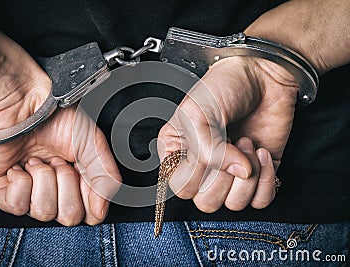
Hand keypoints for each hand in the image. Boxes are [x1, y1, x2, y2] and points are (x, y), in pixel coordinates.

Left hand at [0, 1, 121, 225]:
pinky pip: (17, 206)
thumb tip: (103, 206)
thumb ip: (105, 176)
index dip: (90, 199)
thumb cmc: (54, 116)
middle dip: (66, 185)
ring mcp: (30, 193)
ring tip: (39, 159)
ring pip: (44, 212)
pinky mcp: (3, 191)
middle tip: (59, 162)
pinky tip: (21, 165)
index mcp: (78, 182)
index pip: (90, 213)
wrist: (21, 103)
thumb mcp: (92, 144)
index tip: (84, 176)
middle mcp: (55, 190)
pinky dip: (21, 182)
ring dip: (44, 180)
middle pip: (69, 217)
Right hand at [158, 56, 297, 211]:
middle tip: (230, 145)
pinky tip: (261, 152)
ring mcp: (231, 173)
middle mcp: (203, 167)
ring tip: (246, 143)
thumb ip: (207, 150)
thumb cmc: (224, 87)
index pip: (180, 187)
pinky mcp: (258, 175)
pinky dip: (266, 181)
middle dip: (223, 176)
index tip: (210, 145)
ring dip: (246, 176)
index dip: (198, 173)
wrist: (263, 74)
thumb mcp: (200, 114)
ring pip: (233, 205)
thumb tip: (238, 172)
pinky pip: (261, 200)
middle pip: (206, 202)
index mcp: (178, 153)